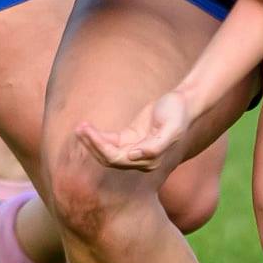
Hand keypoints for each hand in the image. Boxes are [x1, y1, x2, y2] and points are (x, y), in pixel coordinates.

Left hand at [75, 89, 192, 170]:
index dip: (101, 148)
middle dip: (93, 145)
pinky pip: (109, 141)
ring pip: (107, 151)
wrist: (182, 103)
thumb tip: (135, 156)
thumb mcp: (172, 128)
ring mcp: (133, 149)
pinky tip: (86, 127)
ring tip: (79, 128)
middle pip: (109, 158)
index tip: (89, 133)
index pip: (117, 159)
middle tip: (80, 129)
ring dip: (92, 141)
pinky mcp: (129, 138)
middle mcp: (140, 159)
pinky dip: (98, 136)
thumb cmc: (178, 114)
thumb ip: (156, 145)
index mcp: (150, 159)